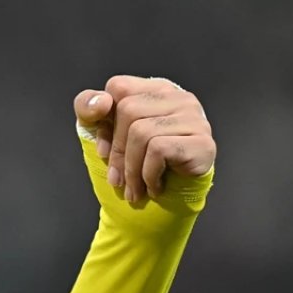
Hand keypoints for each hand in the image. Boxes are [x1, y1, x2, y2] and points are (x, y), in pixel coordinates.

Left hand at [74, 76, 215, 202]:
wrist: (167, 204)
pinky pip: (159, 150)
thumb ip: (89, 108)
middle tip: (117, 179)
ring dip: (131, 169)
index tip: (104, 150)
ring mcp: (195, 118)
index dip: (104, 120)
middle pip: (129, 110)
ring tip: (134, 188)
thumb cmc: (136, 164)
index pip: (119, 87)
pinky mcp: (203, 142)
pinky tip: (154, 187)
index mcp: (155, 89)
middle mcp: (179, 98)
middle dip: (117, 150)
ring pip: (142, 132)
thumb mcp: (102, 132)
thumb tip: (100, 102)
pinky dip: (149, 174)